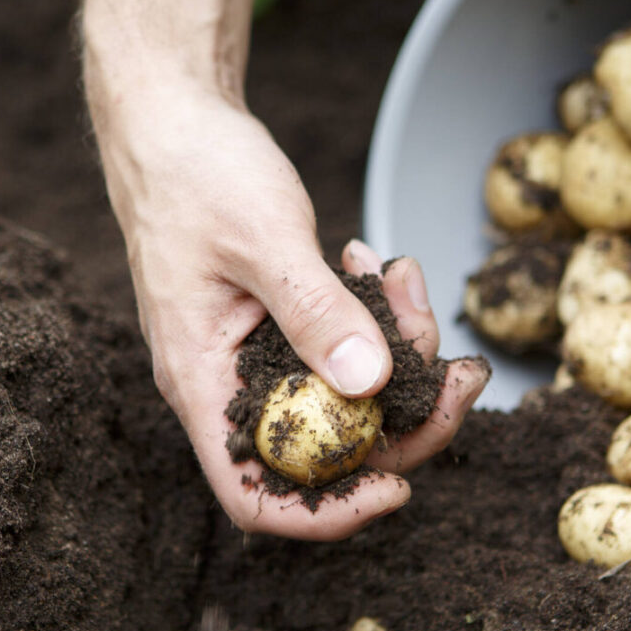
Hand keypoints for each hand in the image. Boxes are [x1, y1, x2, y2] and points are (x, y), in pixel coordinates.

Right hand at [102, 86, 488, 539]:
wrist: (170, 119)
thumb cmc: (195, 172)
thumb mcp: (264, 237)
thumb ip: (316, 310)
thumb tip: (371, 385)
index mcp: (201, 383)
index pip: (258, 495)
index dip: (331, 511)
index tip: (399, 487)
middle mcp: (227, 385)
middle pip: (323, 453)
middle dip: (403, 420)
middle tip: (460, 372)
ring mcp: (255, 357)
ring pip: (345, 397)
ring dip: (399, 354)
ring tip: (409, 285)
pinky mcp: (280, 327)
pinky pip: (342, 350)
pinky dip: (376, 318)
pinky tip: (382, 267)